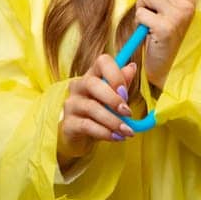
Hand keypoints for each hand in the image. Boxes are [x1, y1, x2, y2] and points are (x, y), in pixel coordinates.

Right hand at [57, 54, 139, 168]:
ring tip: (127, 131)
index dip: (115, 74)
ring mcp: (71, 105)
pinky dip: (105, 132)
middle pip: (93, 84)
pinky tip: (116, 137)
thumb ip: (122, 82)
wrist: (79, 135)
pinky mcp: (68, 123)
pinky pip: (87, 126)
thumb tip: (132, 67)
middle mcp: (78, 86)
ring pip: (92, 108)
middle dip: (113, 99)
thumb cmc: (99, 111)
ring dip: (113, 121)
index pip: (102, 62)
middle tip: (128, 113)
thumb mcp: (112, 97)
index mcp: (92, 75)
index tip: (125, 92)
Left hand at [135, 0, 197, 89]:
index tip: (158, 0)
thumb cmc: (162, 34)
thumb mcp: (169, 7)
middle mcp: (186, 5)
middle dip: (145, 0)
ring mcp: (177, 16)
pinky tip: (150, 33)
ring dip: (142, 10)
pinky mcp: (165, 28)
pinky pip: (141, 13)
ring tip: (151, 24)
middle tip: (153, 17)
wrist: (167, 64)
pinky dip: (140, 23)